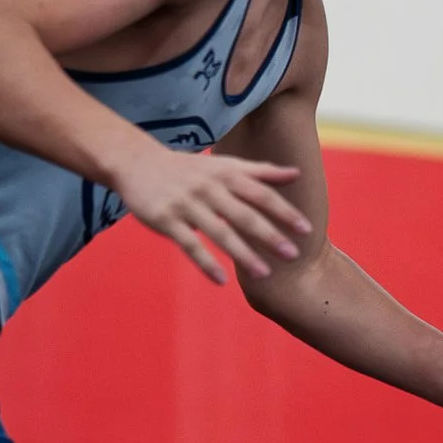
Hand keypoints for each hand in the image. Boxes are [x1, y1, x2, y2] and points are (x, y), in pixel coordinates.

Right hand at [113, 145, 309, 282]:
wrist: (136, 161)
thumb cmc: (187, 168)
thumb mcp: (224, 164)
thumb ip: (261, 171)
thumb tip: (296, 173)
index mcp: (225, 175)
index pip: (261, 194)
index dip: (284, 211)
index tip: (306, 230)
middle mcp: (209, 188)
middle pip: (244, 214)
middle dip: (270, 235)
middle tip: (294, 255)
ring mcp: (187, 205)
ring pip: (220, 232)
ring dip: (243, 254)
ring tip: (265, 274)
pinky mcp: (166, 220)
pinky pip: (190, 245)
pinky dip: (206, 263)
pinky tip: (222, 281)